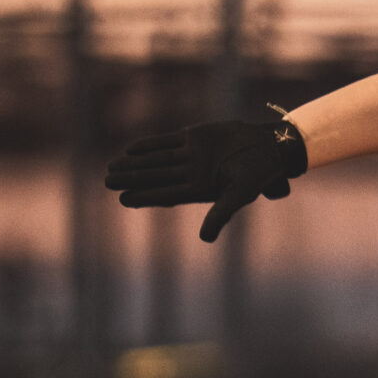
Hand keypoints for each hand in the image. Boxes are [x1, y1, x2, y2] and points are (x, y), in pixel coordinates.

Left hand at [104, 113, 307, 242]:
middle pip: (156, 177)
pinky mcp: (194, 138)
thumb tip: (205, 239)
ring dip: (134, 163)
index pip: (166, 195)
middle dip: (131, 179)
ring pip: (157, 159)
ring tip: (111, 166)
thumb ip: (222, 214)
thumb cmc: (258, 173)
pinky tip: (130, 149)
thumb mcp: (241, 194)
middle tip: (107, 181)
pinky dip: (149, 145)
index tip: (123, 198)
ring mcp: (191, 156)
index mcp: (199, 190)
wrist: (269, 146)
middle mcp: (191, 174)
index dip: (144, 196)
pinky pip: (167, 142)